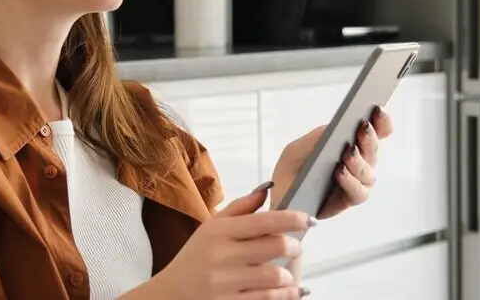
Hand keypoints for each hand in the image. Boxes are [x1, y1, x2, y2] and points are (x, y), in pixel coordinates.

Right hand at [140, 182, 313, 299]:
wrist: (169, 295)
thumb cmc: (195, 258)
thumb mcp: (211, 228)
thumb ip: (240, 208)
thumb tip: (267, 189)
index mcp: (218, 232)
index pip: (263, 221)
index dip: (292, 218)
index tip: (309, 218)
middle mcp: (221, 256)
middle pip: (274, 246)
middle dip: (293, 246)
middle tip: (295, 246)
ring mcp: (225, 283)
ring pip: (274, 275)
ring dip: (287, 274)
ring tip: (284, 272)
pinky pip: (268, 298)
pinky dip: (286, 294)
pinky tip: (291, 290)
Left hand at [270, 106, 392, 218]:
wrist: (279, 199)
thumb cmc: (291, 171)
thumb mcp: (297, 149)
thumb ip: (316, 137)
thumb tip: (336, 127)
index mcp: (351, 143)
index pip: (376, 131)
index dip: (382, 121)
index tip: (378, 108)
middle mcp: (359, 162)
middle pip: (373, 149)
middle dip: (369, 137)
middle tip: (362, 126)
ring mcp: (357, 181)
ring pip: (368, 172)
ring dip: (359, 162)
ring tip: (347, 153)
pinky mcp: (349, 200)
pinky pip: (359, 192)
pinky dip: (351, 181)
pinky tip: (340, 172)